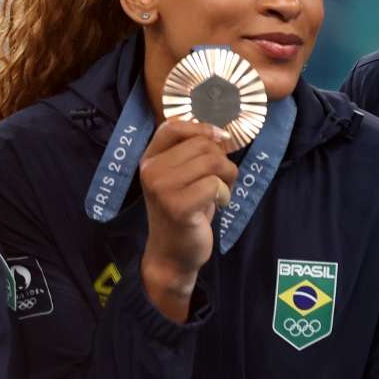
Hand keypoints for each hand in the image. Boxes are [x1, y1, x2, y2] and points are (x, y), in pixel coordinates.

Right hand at [138, 118, 236, 318]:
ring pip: (213, 162)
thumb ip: (192, 153)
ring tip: (221, 193)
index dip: (202, 128)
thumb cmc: (183, 210)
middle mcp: (151, 170)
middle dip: (223, 161)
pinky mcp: (177, 206)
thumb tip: (221, 133)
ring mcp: (161, 188)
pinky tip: (218, 205)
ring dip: (228, 177)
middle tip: (221, 181)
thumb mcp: (182, 176)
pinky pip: (214, 184)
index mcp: (149, 158)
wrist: (173, 253)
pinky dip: (225, 193)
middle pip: (203, 144)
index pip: (173, 125)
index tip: (220, 140)